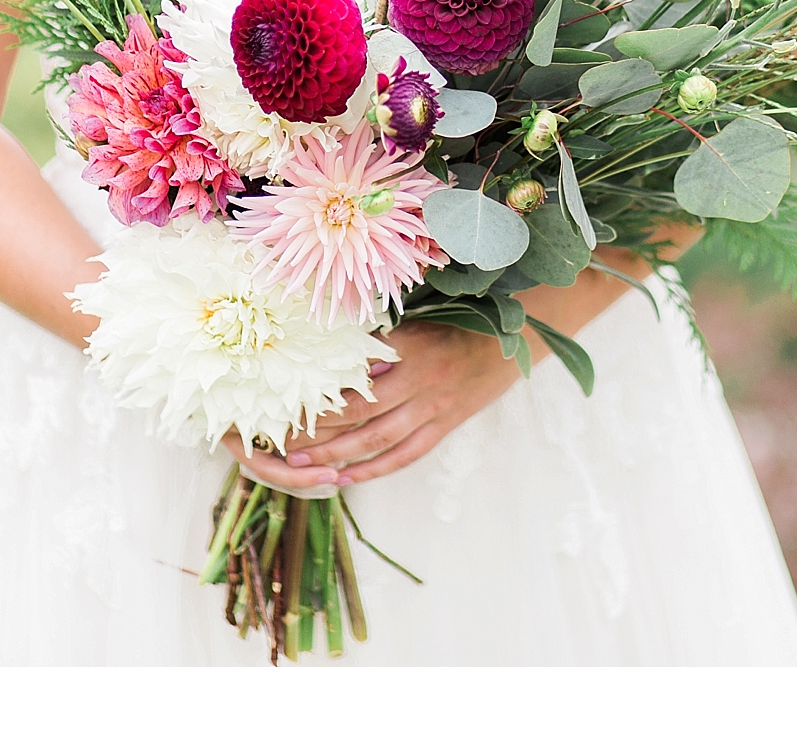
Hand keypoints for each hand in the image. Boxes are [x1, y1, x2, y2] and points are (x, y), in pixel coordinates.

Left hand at [278, 321, 522, 484]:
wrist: (513, 339)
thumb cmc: (459, 321)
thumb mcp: (418, 319)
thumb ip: (379, 338)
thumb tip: (331, 352)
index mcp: (409, 346)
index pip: (355, 374)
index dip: (320, 392)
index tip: (286, 401)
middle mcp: (421, 380)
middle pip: (361, 412)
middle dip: (319, 429)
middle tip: (282, 441)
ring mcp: (434, 408)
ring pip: (379, 440)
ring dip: (338, 455)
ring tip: (301, 463)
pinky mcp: (445, 426)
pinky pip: (406, 454)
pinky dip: (374, 468)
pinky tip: (347, 477)